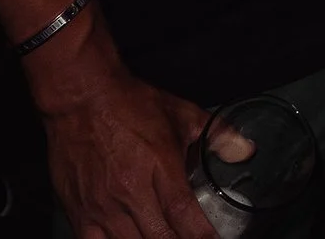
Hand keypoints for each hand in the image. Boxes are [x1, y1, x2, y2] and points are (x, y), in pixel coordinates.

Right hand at [40, 66, 216, 238]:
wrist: (81, 98)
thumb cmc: (131, 105)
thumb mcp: (183, 114)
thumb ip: (217, 135)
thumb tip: (245, 151)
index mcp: (159, 167)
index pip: (183, 213)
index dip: (201, 235)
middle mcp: (130, 192)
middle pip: (159, 238)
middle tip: (190, 238)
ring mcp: (102, 206)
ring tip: (164, 236)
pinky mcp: (79, 212)